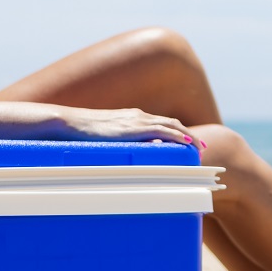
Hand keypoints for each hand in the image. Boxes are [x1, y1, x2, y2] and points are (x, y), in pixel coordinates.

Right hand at [59, 107, 200, 146]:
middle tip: (201, 147)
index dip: (178, 132)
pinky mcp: (132, 128)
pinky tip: (185, 142)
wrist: (70, 123)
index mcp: (132, 118)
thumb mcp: (107, 139)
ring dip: (187, 136)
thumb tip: (135, 154)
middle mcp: (138, 116)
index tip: (189, 142)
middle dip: (188, 135)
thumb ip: (122, 144)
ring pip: (170, 125)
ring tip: (199, 147)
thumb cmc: (83, 134)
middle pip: (171, 123)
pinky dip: (176, 135)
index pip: (161, 123)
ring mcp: (136, 120)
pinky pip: (161, 130)